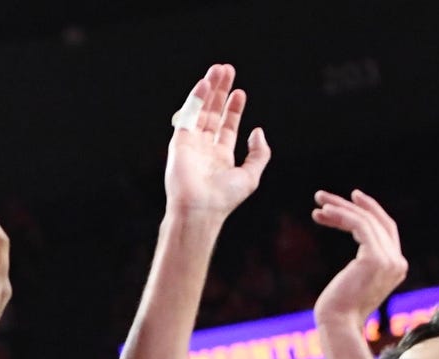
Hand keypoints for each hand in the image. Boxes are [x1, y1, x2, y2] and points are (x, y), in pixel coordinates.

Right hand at [165, 63, 270, 220]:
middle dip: (221, 92)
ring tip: (218, 69)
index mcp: (220, 157)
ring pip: (201, 110)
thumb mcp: (251, 175)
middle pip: (213, 114)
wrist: (200, 208)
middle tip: (227, 71)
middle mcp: (205, 149)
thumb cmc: (224, 198)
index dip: (234, 109)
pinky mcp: (180, 142)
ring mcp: (191, 144)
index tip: (240, 92)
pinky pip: (188, 115)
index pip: (227, 127)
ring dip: (209, 89)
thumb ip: (259, 154)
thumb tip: (258, 131)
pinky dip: (195, 98)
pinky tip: (204, 83)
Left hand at [312, 189, 407, 329]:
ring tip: (317, 201)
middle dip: (351, 206)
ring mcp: (390, 260)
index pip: (385, 231)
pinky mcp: (376, 258)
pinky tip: (322, 213)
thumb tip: (354, 264)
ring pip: (366, 221)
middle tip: (324, 196)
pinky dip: (341, 216)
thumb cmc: (337, 311)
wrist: (338, 326)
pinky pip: (359, 226)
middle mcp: (397, 262)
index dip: (368, 213)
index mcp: (396, 268)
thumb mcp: (352, 285)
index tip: (346, 203)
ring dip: (340, 208)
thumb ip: (361, 269)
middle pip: (377, 221)